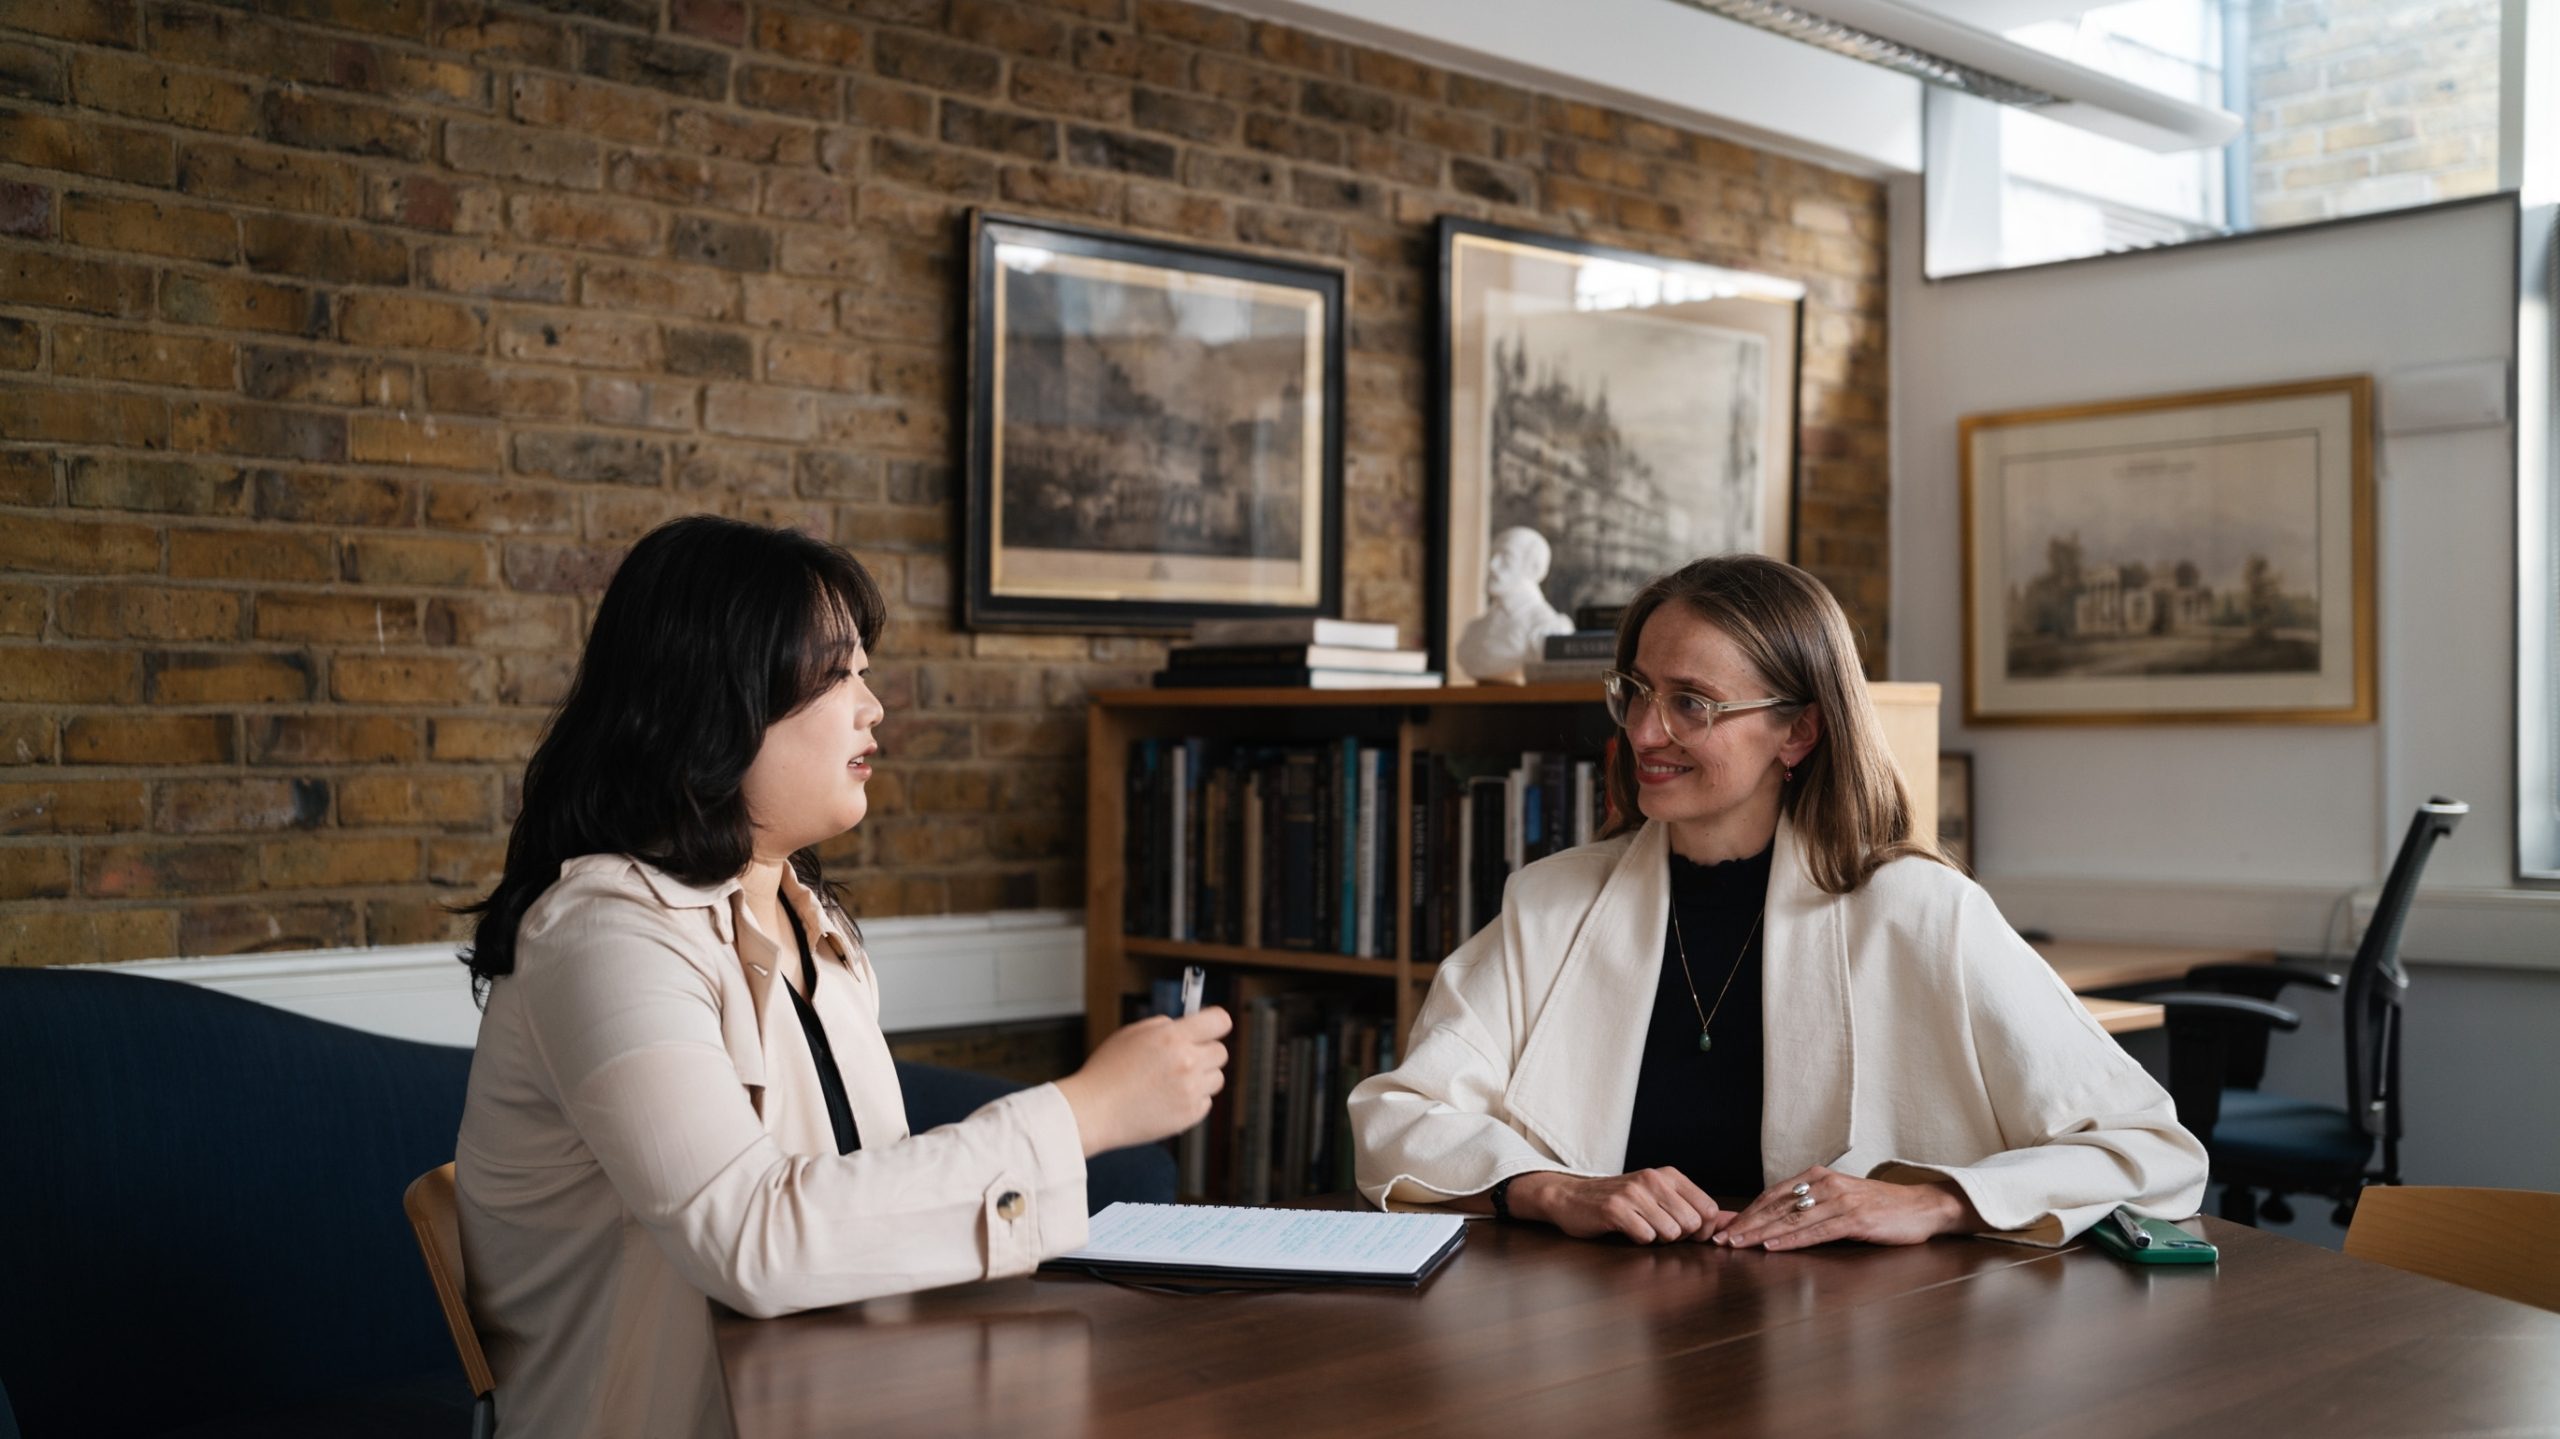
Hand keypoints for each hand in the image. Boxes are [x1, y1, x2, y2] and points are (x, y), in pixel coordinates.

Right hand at [1053, 1009, 1230, 1156]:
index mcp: (1172, 1037)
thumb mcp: (1130, 1034)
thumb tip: (1184, 1025)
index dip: (1217, 1023)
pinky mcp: (1190, 1115)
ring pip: (1217, 1078)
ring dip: (1201, 1078)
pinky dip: (1192, 1100)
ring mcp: (1190, 1090)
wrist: (1094, 1111)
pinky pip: (1206, 1102)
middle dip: (1205, 1052)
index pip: (1220, 1021)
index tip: (1212, 1028)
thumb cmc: (1107, 1072)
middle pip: (1221, 1052)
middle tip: (1184, 1060)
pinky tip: (1168, 1099)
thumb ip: (1163, 1026)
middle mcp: (1187, 1062)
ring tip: (1172, 1082)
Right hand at [1507, 1168, 1725, 1243]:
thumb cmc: (1620, 1201)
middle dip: (1677, 1235)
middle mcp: (1653, 1179)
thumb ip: (1699, 1210)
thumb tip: (1734, 1222)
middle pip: (1691, 1224)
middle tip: (1655, 1228)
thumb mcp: (1661, 1199)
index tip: (1681, 1230)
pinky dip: (1638, 1240)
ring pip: (1669, 1232)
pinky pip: (1644, 1237)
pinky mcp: (1615, 1208)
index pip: (1707, 1209)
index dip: (1700, 1230)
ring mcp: (1633, 1192)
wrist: (1570, 1197)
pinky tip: (1625, 1229)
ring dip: (1656, 1239)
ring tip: (1639, 1227)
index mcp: (1669, 1175)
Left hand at [1712, 1165, 1980, 1250]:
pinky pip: (1817, 1231)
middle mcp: (1825, 1185)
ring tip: (1738, 1245)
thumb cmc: (1877, 1207)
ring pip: (1791, 1218)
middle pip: (1776, 1206)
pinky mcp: (1855, 1219)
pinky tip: (1774, 1247)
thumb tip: (1770, 1223)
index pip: (1772, 1195)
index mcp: (1817, 1177)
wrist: (1921, 1206)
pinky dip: (1792, 1239)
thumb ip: (1807, 1208)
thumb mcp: (1838, 1200)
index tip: (1724, 1228)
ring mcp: (1840, 1200)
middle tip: (1720, 1239)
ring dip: (1761, 1233)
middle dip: (1746, 1224)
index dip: (1747, 1212)